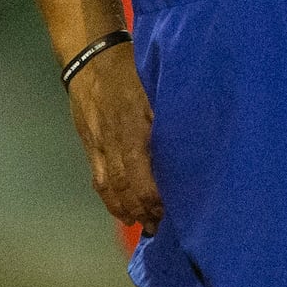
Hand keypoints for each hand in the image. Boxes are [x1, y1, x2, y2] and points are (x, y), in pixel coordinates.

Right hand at [66, 43, 161, 230]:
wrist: (91, 60)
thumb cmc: (133, 71)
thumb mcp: (158, 88)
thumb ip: (173, 116)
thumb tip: (195, 141)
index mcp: (133, 129)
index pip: (141, 175)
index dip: (154, 198)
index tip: (170, 212)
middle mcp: (113, 142)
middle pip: (125, 187)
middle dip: (142, 210)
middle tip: (160, 227)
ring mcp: (98, 145)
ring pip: (109, 187)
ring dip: (125, 209)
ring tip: (143, 224)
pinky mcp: (90, 145)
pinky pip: (98, 179)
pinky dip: (109, 199)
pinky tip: (121, 211)